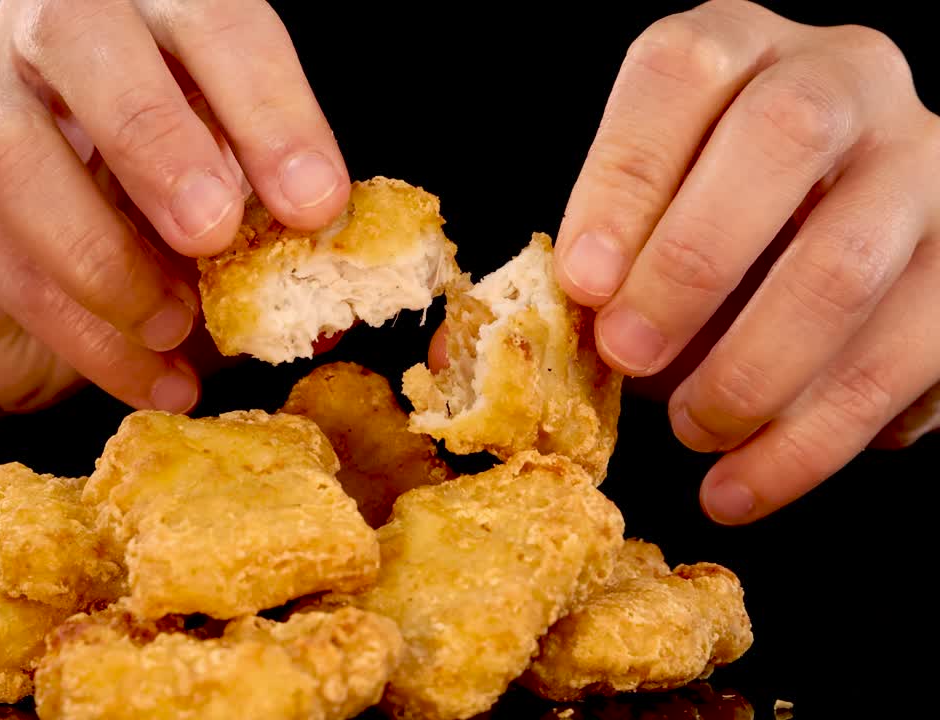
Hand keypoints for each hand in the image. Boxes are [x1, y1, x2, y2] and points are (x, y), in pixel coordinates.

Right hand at [0, 0, 349, 414]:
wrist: (26, 290)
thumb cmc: (149, 224)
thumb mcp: (226, 204)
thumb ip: (270, 219)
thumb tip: (337, 286)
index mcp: (144, 15)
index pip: (205, 16)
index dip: (266, 103)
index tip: (317, 202)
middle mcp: (42, 39)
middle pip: (74, 31)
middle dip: (154, 135)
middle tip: (216, 233)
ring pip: (10, 156)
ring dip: (107, 256)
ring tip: (178, 325)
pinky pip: (4, 271)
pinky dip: (92, 339)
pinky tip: (156, 378)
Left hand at [551, 0, 938, 523]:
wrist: (836, 216)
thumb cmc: (701, 215)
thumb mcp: (644, 207)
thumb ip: (588, 256)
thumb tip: (491, 349)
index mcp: (741, 47)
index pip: (683, 73)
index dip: (625, 179)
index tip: (583, 283)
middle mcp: (846, 78)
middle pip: (784, 136)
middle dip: (692, 265)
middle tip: (630, 359)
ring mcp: (925, 164)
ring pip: (850, 260)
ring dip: (754, 370)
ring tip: (690, 432)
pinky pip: (907, 355)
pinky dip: (814, 440)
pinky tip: (745, 481)